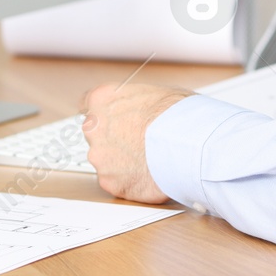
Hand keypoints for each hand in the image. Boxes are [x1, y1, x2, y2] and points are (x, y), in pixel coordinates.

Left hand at [82, 81, 191, 203]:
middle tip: (139, 140)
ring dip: (123, 161)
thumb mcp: (156, 93)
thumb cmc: (177, 114)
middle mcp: (94, 128)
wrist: (187, 143)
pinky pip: (117, 181)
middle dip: (115, 138)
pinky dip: (131, 180)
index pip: (88, 103)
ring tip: (150, 158)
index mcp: (102, 99)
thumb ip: (136, 103)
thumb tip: (142, 109)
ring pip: (107, 160)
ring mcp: (100, 157)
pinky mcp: (110, 182)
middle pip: (97, 134)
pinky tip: (150, 173)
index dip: (105, 112)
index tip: (113, 118)